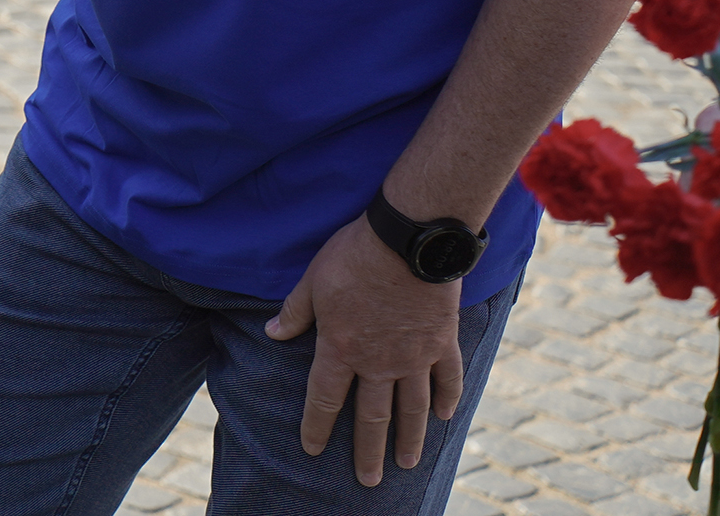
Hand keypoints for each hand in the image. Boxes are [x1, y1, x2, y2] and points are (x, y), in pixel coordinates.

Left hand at [264, 214, 465, 487]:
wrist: (409, 239)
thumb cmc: (354, 254)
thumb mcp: (313, 280)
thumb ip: (295, 311)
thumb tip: (272, 333)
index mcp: (341, 349)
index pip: (325, 398)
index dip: (317, 426)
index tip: (313, 449)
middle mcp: (378, 362)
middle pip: (372, 416)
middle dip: (367, 451)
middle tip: (367, 481)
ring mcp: (415, 356)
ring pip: (412, 408)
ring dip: (409, 438)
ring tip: (406, 464)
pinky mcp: (443, 342)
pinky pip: (447, 378)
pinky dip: (447, 398)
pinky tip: (445, 417)